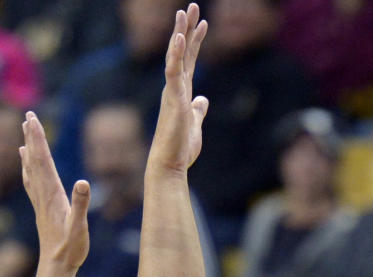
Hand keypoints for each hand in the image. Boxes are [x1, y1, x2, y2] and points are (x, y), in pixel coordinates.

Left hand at [20, 111, 89, 269]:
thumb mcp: (80, 227)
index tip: (32, 119)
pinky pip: (32, 182)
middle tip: (27, 115)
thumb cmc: (71, 249)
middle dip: (32, 137)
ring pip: (31, 169)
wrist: (56, 267)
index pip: (43, 160)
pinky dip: (28, 168)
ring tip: (23, 133)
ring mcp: (40, 202)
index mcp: (52, 194)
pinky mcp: (41, 209)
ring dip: (28, 149)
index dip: (38, 139)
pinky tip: (25, 163)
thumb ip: (81, 205)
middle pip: (35, 160)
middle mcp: (43, 195)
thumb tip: (83, 183)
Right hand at [150, 5, 208, 173]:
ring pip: (175, 57)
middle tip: (192, 7)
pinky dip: (175, 55)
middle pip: (181, 52)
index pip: (189, 61)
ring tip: (184, 12)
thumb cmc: (180, 148)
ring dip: (180, 34)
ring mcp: (173, 92)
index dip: (195, 42)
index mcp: (182, 92)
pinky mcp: (173, 100)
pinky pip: (173, 73)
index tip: (202, 24)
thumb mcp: (195, 124)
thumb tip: (203, 99)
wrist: (170, 165)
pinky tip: (178, 38)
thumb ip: (198, 109)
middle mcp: (175, 88)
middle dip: (187, 29)